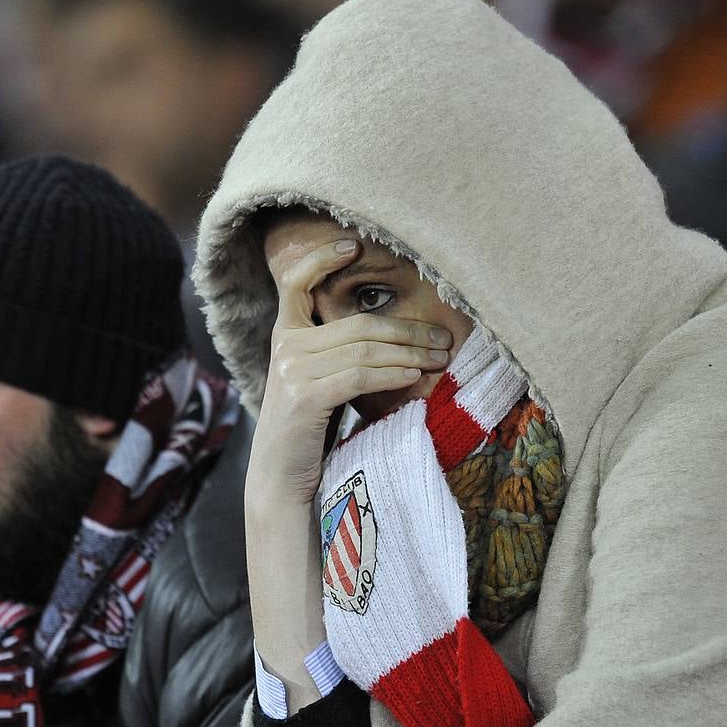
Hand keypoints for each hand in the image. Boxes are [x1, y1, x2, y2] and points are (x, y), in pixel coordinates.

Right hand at [246, 237, 452, 509]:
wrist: (281, 480)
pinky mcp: (305, 396)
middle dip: (408, 330)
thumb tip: (395, 336)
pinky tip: (415, 376)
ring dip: (410, 353)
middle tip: (444, 337)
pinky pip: (360, 375)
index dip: (321, 260)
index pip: (295, 284)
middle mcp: (285, 347)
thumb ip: (339, 353)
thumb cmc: (308, 432)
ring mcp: (291, 370)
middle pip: (358, 324)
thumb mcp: (319, 381)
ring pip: (364, 349)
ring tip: (441, 359)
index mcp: (285, 337)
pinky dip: (392, 373)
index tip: (351, 246)